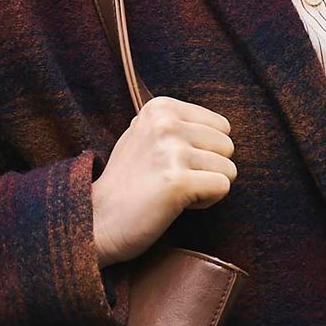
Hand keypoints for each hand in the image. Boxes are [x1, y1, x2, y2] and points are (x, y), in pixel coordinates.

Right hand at [90, 96, 235, 266]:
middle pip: (227, 146)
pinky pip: (223, 187)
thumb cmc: (127, 180)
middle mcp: (166, 123)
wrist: (97, 218)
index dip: (204, 150)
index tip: (171, 163)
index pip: (221, 126)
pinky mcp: (177, 181)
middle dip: (208, 168)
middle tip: (173, 179)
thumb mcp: (144, 134)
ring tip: (172, 191)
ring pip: (228, 169)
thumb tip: (222, 126)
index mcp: (160, 107)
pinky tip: (177, 204)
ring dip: (206, 187)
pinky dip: (206, 201)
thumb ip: (177, 123)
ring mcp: (171, 151)